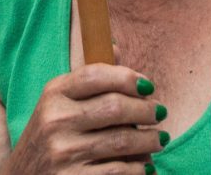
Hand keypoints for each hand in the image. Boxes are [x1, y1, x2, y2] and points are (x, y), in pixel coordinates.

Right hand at [5, 63, 165, 174]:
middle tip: (161, 113)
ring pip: (121, 140)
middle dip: (146, 110)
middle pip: (114, 106)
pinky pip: (117, 171)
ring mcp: (64, 153)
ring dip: (149, 140)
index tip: (149, 86)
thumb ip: (88, 80)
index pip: (96, 75)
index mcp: (54, 93)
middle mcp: (56, 120)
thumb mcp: (58, 103)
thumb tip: (117, 48)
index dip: (128, 78)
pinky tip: (146, 166)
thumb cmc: (49, 137)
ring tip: (160, 139)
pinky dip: (138, 168)